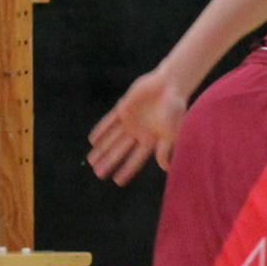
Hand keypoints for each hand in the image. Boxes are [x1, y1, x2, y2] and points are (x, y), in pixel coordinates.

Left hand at [87, 67, 187, 185]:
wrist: (170, 84)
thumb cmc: (175, 108)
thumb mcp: (172, 131)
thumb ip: (166, 149)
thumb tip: (165, 168)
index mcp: (151, 140)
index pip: (136, 159)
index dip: (126, 170)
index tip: (117, 181)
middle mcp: (139, 132)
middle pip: (120, 151)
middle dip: (109, 162)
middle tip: (98, 174)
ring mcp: (130, 120)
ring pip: (112, 138)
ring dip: (101, 149)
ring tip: (91, 161)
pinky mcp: (123, 108)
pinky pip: (109, 121)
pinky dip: (101, 130)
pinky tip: (92, 140)